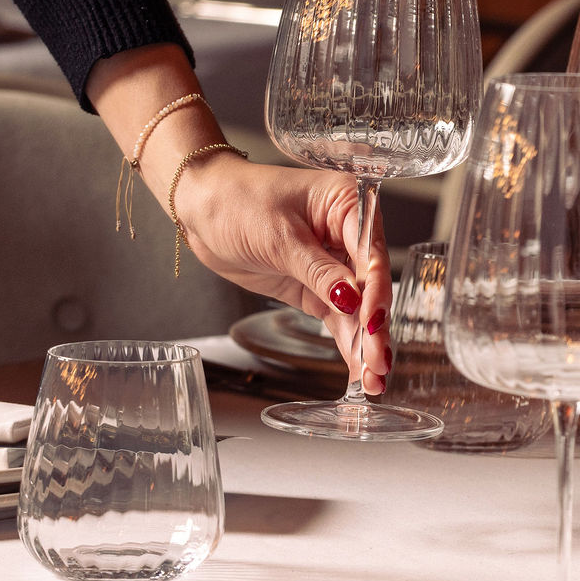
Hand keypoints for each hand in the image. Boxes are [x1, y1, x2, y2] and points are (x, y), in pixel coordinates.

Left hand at [173, 155, 391, 394]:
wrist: (202, 209)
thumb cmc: (238, 201)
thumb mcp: (279, 236)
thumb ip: (318, 271)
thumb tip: (353, 300)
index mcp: (348, 203)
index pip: (371, 253)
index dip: (374, 291)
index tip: (373, 324)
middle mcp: (348, 233)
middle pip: (370, 285)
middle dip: (374, 327)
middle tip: (377, 362)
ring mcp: (333, 262)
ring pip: (358, 307)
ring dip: (364, 343)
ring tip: (372, 379)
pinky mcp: (316, 287)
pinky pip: (337, 317)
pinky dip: (346, 341)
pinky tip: (357, 368)